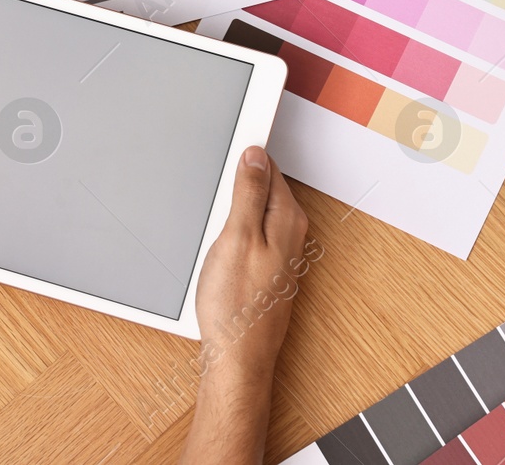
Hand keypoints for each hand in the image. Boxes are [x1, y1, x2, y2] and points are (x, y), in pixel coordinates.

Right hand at [195, 147, 309, 386]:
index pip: (270, 168)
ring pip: (257, 213)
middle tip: (212, 186)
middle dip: (240, 182)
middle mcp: (292, 234)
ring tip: (212, 217)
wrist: (238, 357)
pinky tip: (218, 245)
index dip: (246, 156)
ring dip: (235, 209)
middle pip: (265, 189)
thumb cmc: (236, 305)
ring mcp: (282, 254)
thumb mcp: (236, 237)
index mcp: (287, 219)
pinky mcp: (269, 271)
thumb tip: (255, 155)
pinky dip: (235, 232)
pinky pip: (253, 235)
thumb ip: (248, 193)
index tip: (227, 145)